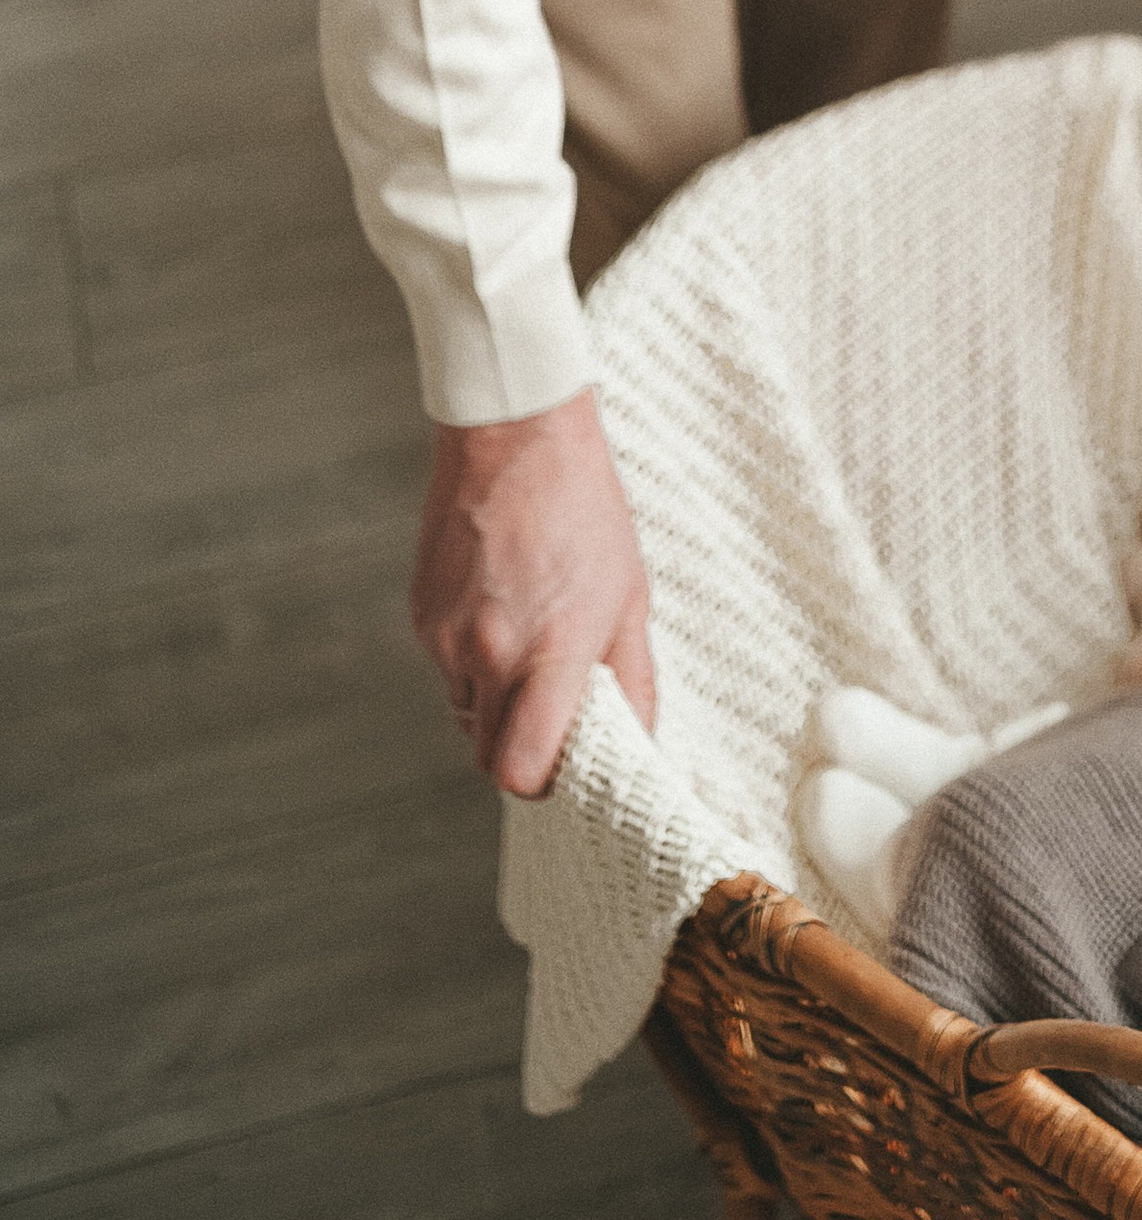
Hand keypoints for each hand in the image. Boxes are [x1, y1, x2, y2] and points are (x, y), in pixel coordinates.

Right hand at [412, 389, 655, 796]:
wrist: (518, 436)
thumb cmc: (584, 511)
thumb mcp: (630, 596)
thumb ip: (633, 679)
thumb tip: (640, 742)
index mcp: (551, 652)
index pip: (521, 769)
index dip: (541, 783)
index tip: (563, 767)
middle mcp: (490, 653)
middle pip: (487, 757)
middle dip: (519, 750)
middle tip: (553, 715)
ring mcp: (447, 637)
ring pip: (465, 715)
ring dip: (496, 706)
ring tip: (530, 646)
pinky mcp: (422, 617)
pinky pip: (447, 672)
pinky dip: (473, 665)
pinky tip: (502, 612)